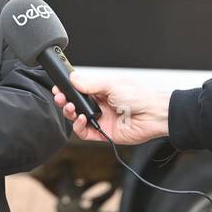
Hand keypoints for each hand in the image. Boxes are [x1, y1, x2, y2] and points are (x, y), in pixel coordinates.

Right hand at [52, 71, 168, 145]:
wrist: (153, 114)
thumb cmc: (139, 96)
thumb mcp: (112, 84)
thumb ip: (90, 84)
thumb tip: (73, 78)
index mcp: (101, 90)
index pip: (78, 90)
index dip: (67, 89)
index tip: (58, 87)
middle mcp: (99, 105)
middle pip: (75, 104)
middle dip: (64, 100)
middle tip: (59, 97)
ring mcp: (100, 119)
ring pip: (77, 118)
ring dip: (69, 113)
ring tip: (69, 107)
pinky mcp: (103, 133)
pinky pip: (85, 133)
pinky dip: (79, 127)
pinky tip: (81, 119)